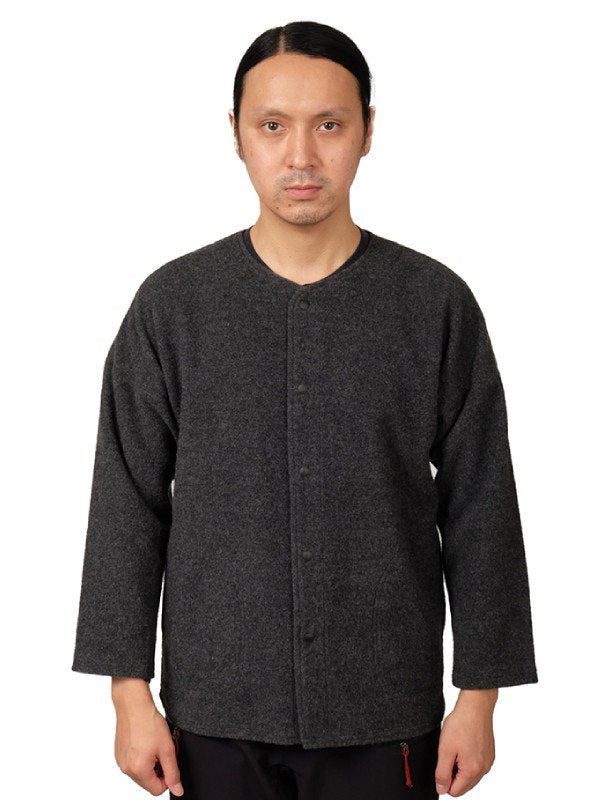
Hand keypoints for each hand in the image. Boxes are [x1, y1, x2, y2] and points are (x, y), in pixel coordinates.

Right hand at [112, 678, 183, 796]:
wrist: (133, 704)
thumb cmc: (149, 723)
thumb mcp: (167, 749)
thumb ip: (173, 773)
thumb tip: (178, 790)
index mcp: (138, 770)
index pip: (157, 790)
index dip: (168, 777)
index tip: (171, 761)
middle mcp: (126, 769)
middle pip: (148, 782)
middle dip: (159, 769)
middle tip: (164, 750)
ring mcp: (120, 761)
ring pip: (141, 773)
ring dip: (151, 763)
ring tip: (155, 745)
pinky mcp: (118, 753)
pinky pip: (133, 763)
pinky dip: (142, 757)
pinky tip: (146, 741)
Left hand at [435, 689, 496, 795]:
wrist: (476, 705)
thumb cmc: (461, 724)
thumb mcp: (444, 749)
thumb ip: (442, 773)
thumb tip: (442, 789)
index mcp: (472, 770)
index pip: (455, 791)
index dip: (444, 780)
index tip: (442, 762)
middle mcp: (484, 769)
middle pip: (464, 785)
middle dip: (453, 773)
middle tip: (449, 753)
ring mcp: (489, 761)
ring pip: (470, 775)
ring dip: (460, 766)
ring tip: (456, 746)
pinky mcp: (490, 753)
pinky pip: (477, 765)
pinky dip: (468, 759)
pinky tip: (464, 743)